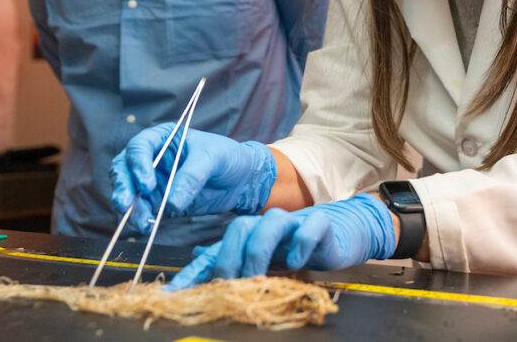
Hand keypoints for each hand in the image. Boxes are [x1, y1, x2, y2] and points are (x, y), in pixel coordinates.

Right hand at [110, 122, 276, 233]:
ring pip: (129, 192)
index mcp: (164, 137)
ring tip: (140, 221)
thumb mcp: (213, 159)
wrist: (243, 180)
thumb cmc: (229, 157)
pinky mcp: (159, 201)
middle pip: (124, 169)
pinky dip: (140, 218)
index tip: (148, 184)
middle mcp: (153, 158)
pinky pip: (142, 210)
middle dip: (123, 187)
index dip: (137, 165)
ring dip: (130, 207)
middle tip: (125, 204)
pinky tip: (147, 227)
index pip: (139, 147)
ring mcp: (154, 181)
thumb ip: (191, 176)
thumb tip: (171, 203)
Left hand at [166, 194, 395, 289]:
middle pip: (239, 227)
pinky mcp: (321, 224)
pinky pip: (310, 225)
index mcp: (249, 234)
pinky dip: (301, 241)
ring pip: (269, 222)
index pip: (216, 250)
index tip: (176, 295)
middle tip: (228, 284)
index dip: (196, 271)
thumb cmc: (297, 247)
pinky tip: (298, 260)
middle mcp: (266, 225)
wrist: (340, 233)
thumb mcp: (263, 260)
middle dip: (229, 257)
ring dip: (259, 250)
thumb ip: (232, 259)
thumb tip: (196, 260)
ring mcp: (293, 222)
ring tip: (257, 277)